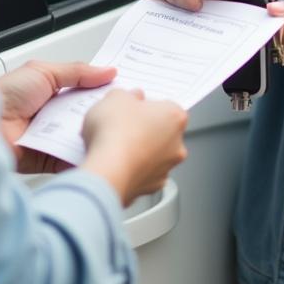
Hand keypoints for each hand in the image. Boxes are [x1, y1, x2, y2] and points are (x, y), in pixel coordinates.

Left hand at [0, 60, 115, 172]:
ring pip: (80, 135)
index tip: (124, 89)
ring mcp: (51, 137)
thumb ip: (77, 72)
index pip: (84, 91)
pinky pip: (69, 158)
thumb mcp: (44, 72)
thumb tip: (107, 71)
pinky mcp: (47, 159)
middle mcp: (52, 114)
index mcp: (52, 91)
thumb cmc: (4, 95)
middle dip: (102, 113)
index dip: (102, 90)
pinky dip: (80, 155)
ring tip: (112, 130)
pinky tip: (94, 150)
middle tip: (124, 110)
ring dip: (93, 133)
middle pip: (86, 114)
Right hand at [81, 89, 188, 206]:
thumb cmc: (115, 132)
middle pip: (162, 132)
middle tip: (122, 127)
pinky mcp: (150, 188)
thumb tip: (131, 98)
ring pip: (153, 156)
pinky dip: (131, 171)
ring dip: (139, 152)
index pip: (165, 106)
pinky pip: (142, 175)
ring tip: (114, 147)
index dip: (146, 106)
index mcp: (175, 117)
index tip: (132, 108)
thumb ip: (128, 94)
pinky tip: (115, 164)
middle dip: (144, 130)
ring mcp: (165, 169)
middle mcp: (177, 145)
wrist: (106, 171)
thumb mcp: (115, 97)